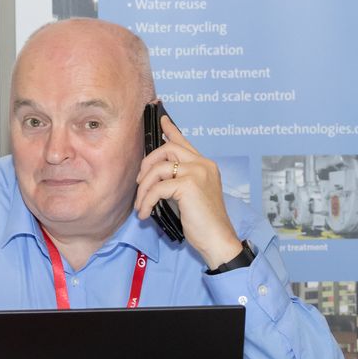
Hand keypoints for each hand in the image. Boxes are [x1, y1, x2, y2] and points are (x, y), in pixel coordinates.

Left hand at [134, 114, 243, 268]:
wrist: (217, 239)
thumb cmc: (204, 222)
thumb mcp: (192, 195)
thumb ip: (181, 180)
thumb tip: (157, 174)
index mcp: (205, 165)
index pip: (184, 141)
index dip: (171, 129)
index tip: (161, 118)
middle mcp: (203, 164)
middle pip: (166, 149)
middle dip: (146, 164)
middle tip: (140, 183)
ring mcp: (197, 172)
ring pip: (157, 169)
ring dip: (143, 189)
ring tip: (141, 205)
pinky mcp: (188, 185)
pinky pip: (157, 188)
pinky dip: (147, 201)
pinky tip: (146, 214)